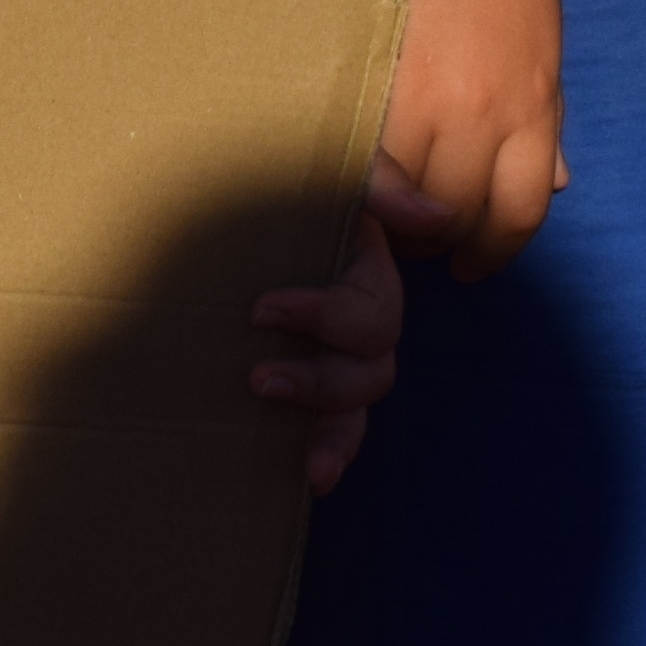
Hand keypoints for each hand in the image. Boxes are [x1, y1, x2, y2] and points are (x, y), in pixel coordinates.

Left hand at [250, 186, 427, 495]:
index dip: (325, 317)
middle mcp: (357, 314)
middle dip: (321, 379)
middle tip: (257, 377)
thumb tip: (438, 218)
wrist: (207, 186)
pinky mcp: (308, 379)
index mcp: (362, 266)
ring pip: (360, 400)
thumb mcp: (328, 167)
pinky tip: (313, 478)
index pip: (372, 309)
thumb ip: (379, 183)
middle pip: (372, 365)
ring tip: (285, 432)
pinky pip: (340, 426)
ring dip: (329, 423)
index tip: (262, 309)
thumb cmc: (270, 173)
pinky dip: (333, 452)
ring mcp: (335, 350)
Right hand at [376, 0, 562, 278]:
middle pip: (460, 215)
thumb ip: (540, 118)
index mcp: (538, 104)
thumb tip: (552, 183)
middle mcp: (490, 111)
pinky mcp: (377, 74)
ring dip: (394, 216)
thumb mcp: (539, 44)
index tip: (469, 264)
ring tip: (378, 208)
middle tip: (417, 238)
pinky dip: (360, 179)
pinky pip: (365, 157)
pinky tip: (348, 178)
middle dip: (440, 241)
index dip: (492, 251)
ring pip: (408, 196)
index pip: (521, 214)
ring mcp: (430, 95)